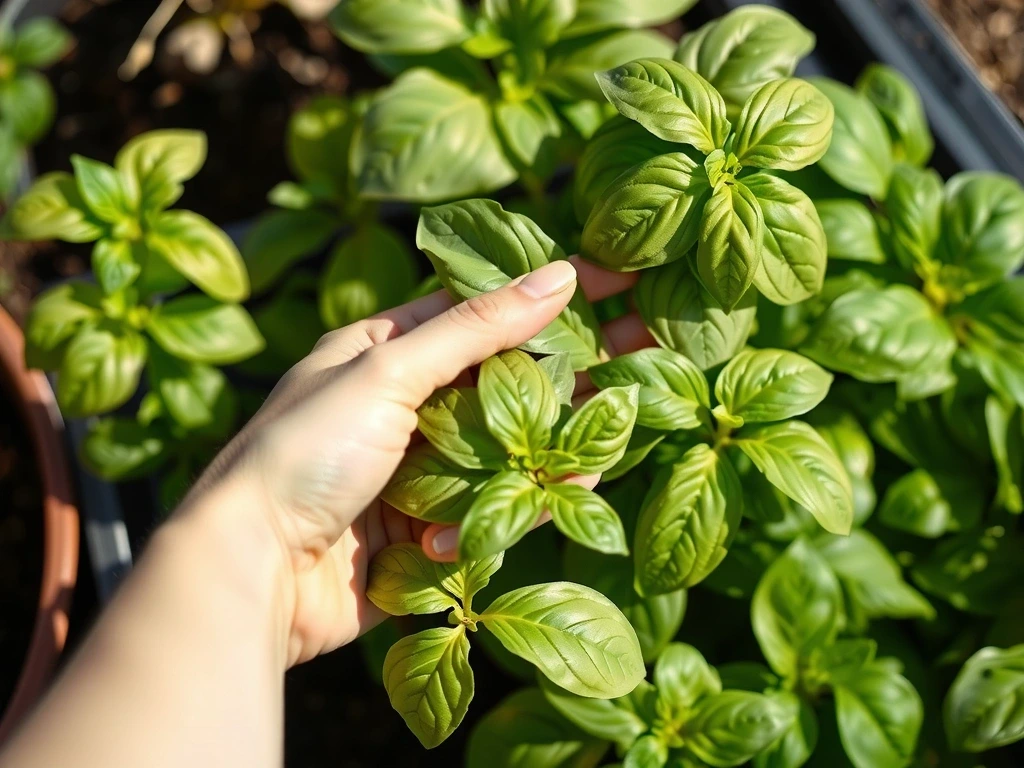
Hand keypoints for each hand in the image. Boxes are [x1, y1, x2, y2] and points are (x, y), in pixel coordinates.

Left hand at [178, 258, 652, 666]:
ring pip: (509, 452)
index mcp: (386, 350)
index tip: (622, 281)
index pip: (485, 310)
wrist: (251, 571)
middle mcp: (406, 405)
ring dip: (550, 454)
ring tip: (598, 453)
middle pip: (509, 382)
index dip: (552, 296)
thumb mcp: (387, 372)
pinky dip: (500, 515)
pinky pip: (488, 512)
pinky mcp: (425, 531)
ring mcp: (418, 470)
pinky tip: (494, 523)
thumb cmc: (303, 452)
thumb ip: (477, 329)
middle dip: (576, 374)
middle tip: (653, 352)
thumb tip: (558, 274)